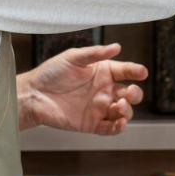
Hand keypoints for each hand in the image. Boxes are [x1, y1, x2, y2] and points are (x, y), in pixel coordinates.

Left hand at [17, 43, 146, 135]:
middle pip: (130, 94)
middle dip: (135, 94)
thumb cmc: (51, 73)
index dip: (135, 71)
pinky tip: (118, 121)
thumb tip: (117, 47)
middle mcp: (104, 90)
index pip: (125, 71)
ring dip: (126, 110)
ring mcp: (99, 108)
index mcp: (102, 72)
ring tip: (117, 106)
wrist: (33, 95)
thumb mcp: (73, 57)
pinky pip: (111, 128)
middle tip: (129, 92)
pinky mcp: (92, 124)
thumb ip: (95, 53)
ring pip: (124, 112)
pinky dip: (118, 127)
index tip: (141, 72)